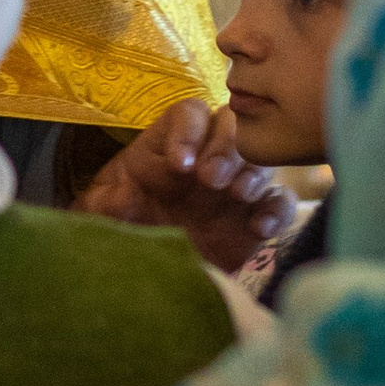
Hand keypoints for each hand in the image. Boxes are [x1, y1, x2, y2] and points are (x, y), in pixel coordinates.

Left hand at [82, 100, 301, 273]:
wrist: (145, 271)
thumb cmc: (123, 225)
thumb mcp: (103, 211)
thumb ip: (108, 201)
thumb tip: (121, 195)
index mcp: (169, 142)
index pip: (188, 113)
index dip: (188, 132)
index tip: (179, 165)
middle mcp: (206, 156)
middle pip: (231, 125)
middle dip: (224, 147)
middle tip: (211, 180)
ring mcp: (234, 186)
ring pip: (260, 158)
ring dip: (252, 172)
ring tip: (237, 196)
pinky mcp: (254, 218)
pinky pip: (280, 202)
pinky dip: (278, 211)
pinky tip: (259, 229)